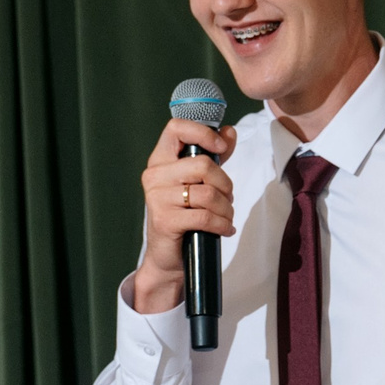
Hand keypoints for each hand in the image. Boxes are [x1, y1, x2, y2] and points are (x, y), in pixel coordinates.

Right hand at [130, 117, 240, 314]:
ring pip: (208, 193)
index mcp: (160, 160)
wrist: (167, 256)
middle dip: (225, 184)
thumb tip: (229, 131)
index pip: (177, 128)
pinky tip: (224, 229)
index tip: (221, 147)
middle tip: (227, 198)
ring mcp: (157, 198)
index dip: (203, 133)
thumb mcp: (198, 182)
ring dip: (226, 208)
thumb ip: (214, 156)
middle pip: (203, 165)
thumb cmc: (184, 215)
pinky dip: (222, 224)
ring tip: (226, 216)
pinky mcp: (165, 220)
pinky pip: (205, 216)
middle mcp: (155, 175)